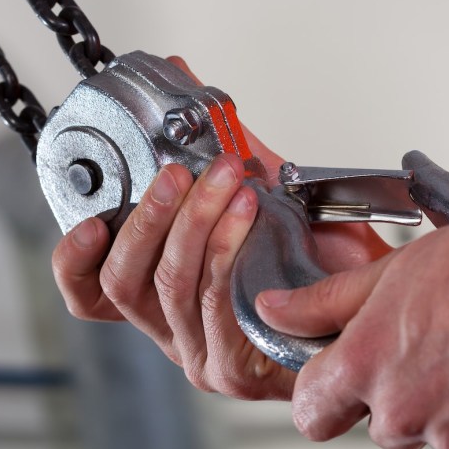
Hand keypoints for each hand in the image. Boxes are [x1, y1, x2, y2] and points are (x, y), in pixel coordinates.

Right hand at [52, 57, 389, 400]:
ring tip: (226, 180)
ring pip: (171, 285)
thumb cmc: (317, 260)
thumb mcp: (259, 195)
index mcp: (164, 300)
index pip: (92, 295)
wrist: (373, 303)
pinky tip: (246, 213)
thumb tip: (185, 79)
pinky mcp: (234, 369)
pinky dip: (227, 247)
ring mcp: (202, 355)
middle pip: (125, 283)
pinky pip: (214, 301)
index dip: (75, 260)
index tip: (91, 218)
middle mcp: (174, 331)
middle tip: (178, 172)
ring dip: (195, 222)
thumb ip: (220, 149)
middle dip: (149, 217)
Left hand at [255, 197, 448, 448]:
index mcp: (366, 365)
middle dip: (406, 398)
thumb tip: (272, 311)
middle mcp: (407, 412)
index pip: (312, 413)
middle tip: (448, 346)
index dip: (325, 399)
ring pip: (448, 439)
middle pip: (385, 429)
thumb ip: (326, 302)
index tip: (343, 384)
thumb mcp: (395, 270)